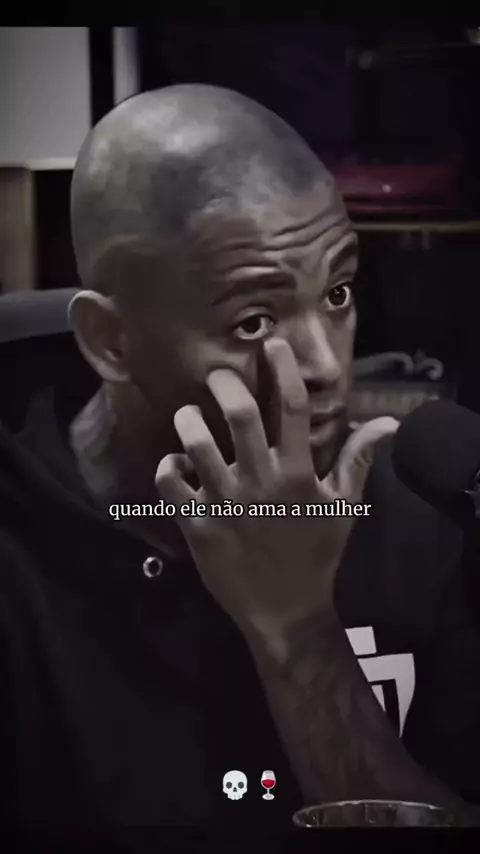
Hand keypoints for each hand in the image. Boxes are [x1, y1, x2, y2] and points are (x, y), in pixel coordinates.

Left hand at [156, 338, 396, 637]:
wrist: (284, 610)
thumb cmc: (315, 555)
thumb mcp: (344, 507)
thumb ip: (359, 460)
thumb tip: (386, 422)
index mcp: (296, 473)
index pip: (290, 407)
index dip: (282, 368)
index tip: (271, 344)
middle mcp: (259, 481)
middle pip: (238, 414)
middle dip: (224, 383)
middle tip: (217, 375)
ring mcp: (224, 502)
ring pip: (196, 442)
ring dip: (188, 420)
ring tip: (189, 415)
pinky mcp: (196, 524)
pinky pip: (169, 481)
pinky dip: (169, 464)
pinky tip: (176, 463)